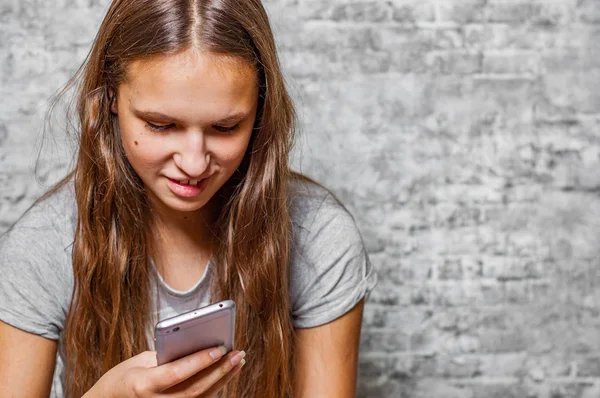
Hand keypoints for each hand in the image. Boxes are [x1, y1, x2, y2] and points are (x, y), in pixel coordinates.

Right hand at [85, 346, 245, 397]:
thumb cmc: (124, 376)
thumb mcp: (140, 361)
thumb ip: (167, 357)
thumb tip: (199, 347)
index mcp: (143, 385)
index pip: (176, 373)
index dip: (199, 361)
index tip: (220, 348)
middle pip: (194, 388)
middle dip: (219, 370)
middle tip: (238, 353)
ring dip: (223, 379)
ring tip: (238, 361)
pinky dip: (215, 388)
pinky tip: (226, 374)